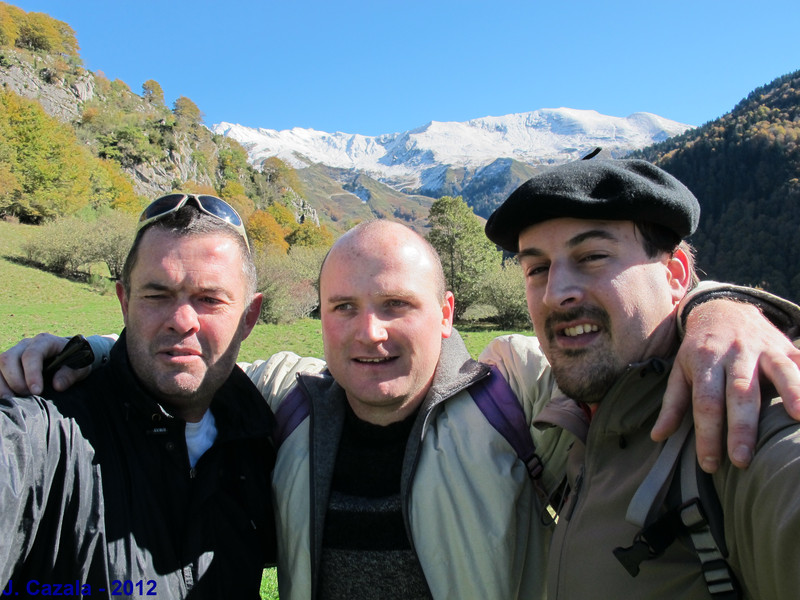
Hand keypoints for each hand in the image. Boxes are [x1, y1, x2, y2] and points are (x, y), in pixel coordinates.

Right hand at [0, 333, 82, 397]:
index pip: (31, 354)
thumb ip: (70, 374)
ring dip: (3, 385)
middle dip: (16, 381)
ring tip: (15, 400)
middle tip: (28, 396)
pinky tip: (8, 397)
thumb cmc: (74, 361)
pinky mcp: (7, 364)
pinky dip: (0, 386)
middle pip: (8, 359)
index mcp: (44, 341)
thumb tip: (57, 386)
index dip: (31, 373)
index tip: (37, 391)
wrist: (70, 356)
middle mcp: (25, 345)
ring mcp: (14, 353)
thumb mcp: (80, 367)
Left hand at [652, 299, 799, 472]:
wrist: (722, 308)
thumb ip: (673, 404)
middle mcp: (734, 354)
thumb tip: (657, 437)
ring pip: (780, 372)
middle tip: (742, 460)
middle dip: (741, 428)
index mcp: (705, 361)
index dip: (707, 434)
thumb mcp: (680, 371)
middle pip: (739, 393)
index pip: (705, 403)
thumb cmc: (699, 349)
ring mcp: (763, 348)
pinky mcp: (784, 346)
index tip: (710, 464)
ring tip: (798, 419)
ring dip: (792, 393)